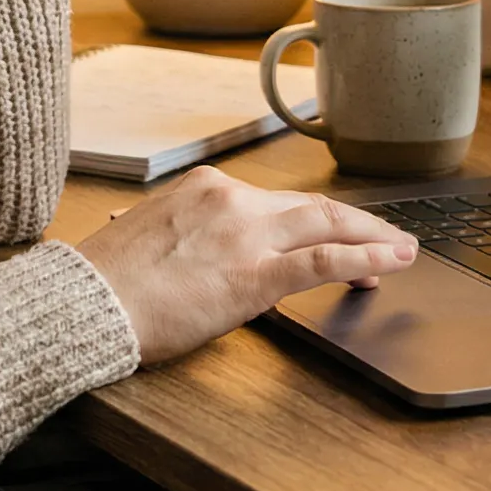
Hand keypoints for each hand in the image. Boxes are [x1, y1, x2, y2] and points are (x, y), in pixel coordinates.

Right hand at [75, 165, 417, 366]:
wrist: (86, 303)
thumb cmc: (107, 282)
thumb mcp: (153, 240)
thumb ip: (189, 238)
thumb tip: (202, 254)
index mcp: (205, 188)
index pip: (278, 202)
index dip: (317, 222)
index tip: (337, 237)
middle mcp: (231, 200)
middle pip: (312, 208)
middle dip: (359, 224)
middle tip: (391, 240)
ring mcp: (245, 235)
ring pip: (328, 226)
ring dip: (374, 239)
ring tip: (405, 251)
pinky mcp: (253, 274)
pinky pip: (323, 262)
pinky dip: (365, 259)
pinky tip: (391, 264)